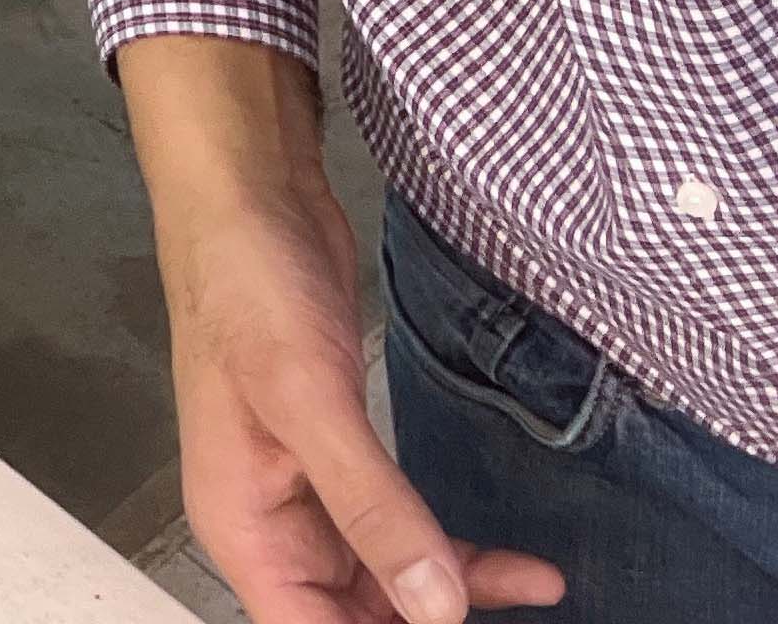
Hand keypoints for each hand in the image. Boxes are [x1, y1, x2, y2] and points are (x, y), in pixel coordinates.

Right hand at [128, 40, 563, 623]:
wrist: (249, 195)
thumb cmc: (247, 286)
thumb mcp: (309, 399)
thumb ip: (372, 508)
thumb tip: (437, 612)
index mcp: (241, 524)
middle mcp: (269, 519)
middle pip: (350, 618)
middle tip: (511, 619)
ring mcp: (306, 484)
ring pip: (386, 581)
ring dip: (456, 595)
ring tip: (536, 590)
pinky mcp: (342, 450)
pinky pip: (402, 529)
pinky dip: (455, 552)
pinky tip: (514, 561)